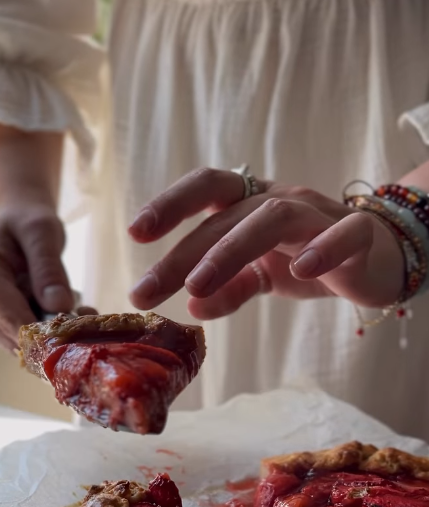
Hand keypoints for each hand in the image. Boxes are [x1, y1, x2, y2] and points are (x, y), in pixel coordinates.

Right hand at [0, 204, 74, 349]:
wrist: (20, 226)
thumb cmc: (28, 222)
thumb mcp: (42, 231)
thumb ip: (48, 267)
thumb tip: (58, 306)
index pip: (7, 316)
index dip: (41, 334)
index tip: (75, 336)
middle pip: (14, 337)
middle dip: (52, 337)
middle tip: (89, 323)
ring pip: (24, 344)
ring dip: (56, 337)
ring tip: (86, 314)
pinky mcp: (4, 324)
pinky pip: (30, 339)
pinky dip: (54, 333)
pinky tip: (76, 315)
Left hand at [128, 168, 404, 319]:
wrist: (378, 259)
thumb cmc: (313, 260)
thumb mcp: (262, 278)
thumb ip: (229, 289)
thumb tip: (191, 309)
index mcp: (252, 205)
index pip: (207, 190)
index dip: (171, 204)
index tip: (135, 233)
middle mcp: (281, 201)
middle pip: (227, 216)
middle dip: (182, 254)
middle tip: (146, 291)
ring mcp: (320, 215)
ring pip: (272, 218)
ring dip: (230, 251)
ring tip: (197, 286)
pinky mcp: (359, 236)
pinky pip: (343, 235)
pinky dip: (322, 248)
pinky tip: (300, 271)